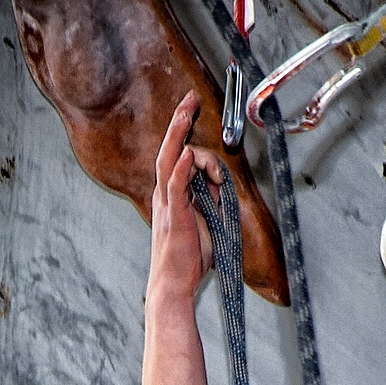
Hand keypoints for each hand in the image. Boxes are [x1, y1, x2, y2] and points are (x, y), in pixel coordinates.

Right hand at [147, 90, 222, 303]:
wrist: (173, 285)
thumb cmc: (188, 260)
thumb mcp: (207, 224)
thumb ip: (212, 202)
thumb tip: (220, 184)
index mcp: (171, 197)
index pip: (177, 157)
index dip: (186, 134)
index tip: (194, 113)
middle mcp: (165, 196)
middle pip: (168, 151)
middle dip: (178, 122)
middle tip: (189, 99)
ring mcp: (167, 205)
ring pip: (169, 162)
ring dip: (178, 136)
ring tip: (185, 113)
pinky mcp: (174, 217)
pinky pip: (175, 188)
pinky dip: (181, 169)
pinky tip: (187, 154)